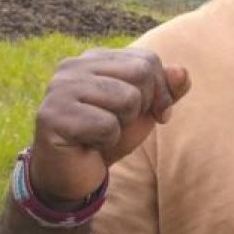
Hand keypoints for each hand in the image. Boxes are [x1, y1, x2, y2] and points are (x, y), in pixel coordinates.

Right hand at [29, 48, 190, 204]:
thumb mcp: (145, 110)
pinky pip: (106, 126)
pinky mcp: (51, 116)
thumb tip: (182, 71)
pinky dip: (107, 141)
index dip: (161, 91)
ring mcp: (58, 89)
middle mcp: (72, 66)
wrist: (73, 175)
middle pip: (141, 73)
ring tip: (101, 132)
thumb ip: (167, 89)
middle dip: (142, 107)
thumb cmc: (109, 136)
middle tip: (121, 124)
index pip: (148, 59)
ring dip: (122, 125)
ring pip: (127, 99)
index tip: (153, 114)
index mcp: (94, 58)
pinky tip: (89, 144)